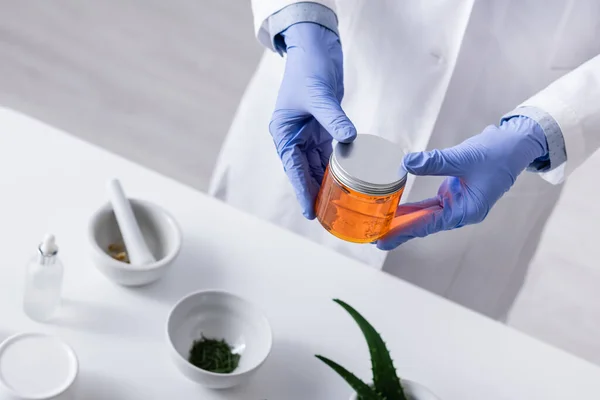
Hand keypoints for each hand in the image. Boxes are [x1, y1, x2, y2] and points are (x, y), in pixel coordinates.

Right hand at [270, 23, 356, 218]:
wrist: (315, 49)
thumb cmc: (307, 69)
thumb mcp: (319, 95)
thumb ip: (334, 119)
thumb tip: (349, 139)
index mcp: (284, 132)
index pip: (292, 168)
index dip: (302, 191)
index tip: (309, 211)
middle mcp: (294, 137)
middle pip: (304, 172)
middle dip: (315, 193)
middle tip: (326, 216)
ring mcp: (309, 134)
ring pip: (317, 166)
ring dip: (327, 183)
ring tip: (336, 204)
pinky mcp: (323, 129)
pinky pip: (330, 154)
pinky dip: (337, 166)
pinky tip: (347, 180)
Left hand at [377, 116, 547, 249]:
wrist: (514, 145)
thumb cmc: (497, 153)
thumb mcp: (464, 156)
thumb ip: (434, 161)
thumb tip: (406, 162)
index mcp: (467, 210)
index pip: (428, 224)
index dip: (404, 231)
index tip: (384, 239)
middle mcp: (461, 212)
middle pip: (424, 225)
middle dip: (399, 231)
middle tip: (374, 237)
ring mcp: (456, 204)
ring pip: (424, 216)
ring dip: (403, 220)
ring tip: (380, 226)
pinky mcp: (452, 194)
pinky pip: (428, 206)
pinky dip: (412, 207)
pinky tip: (395, 209)